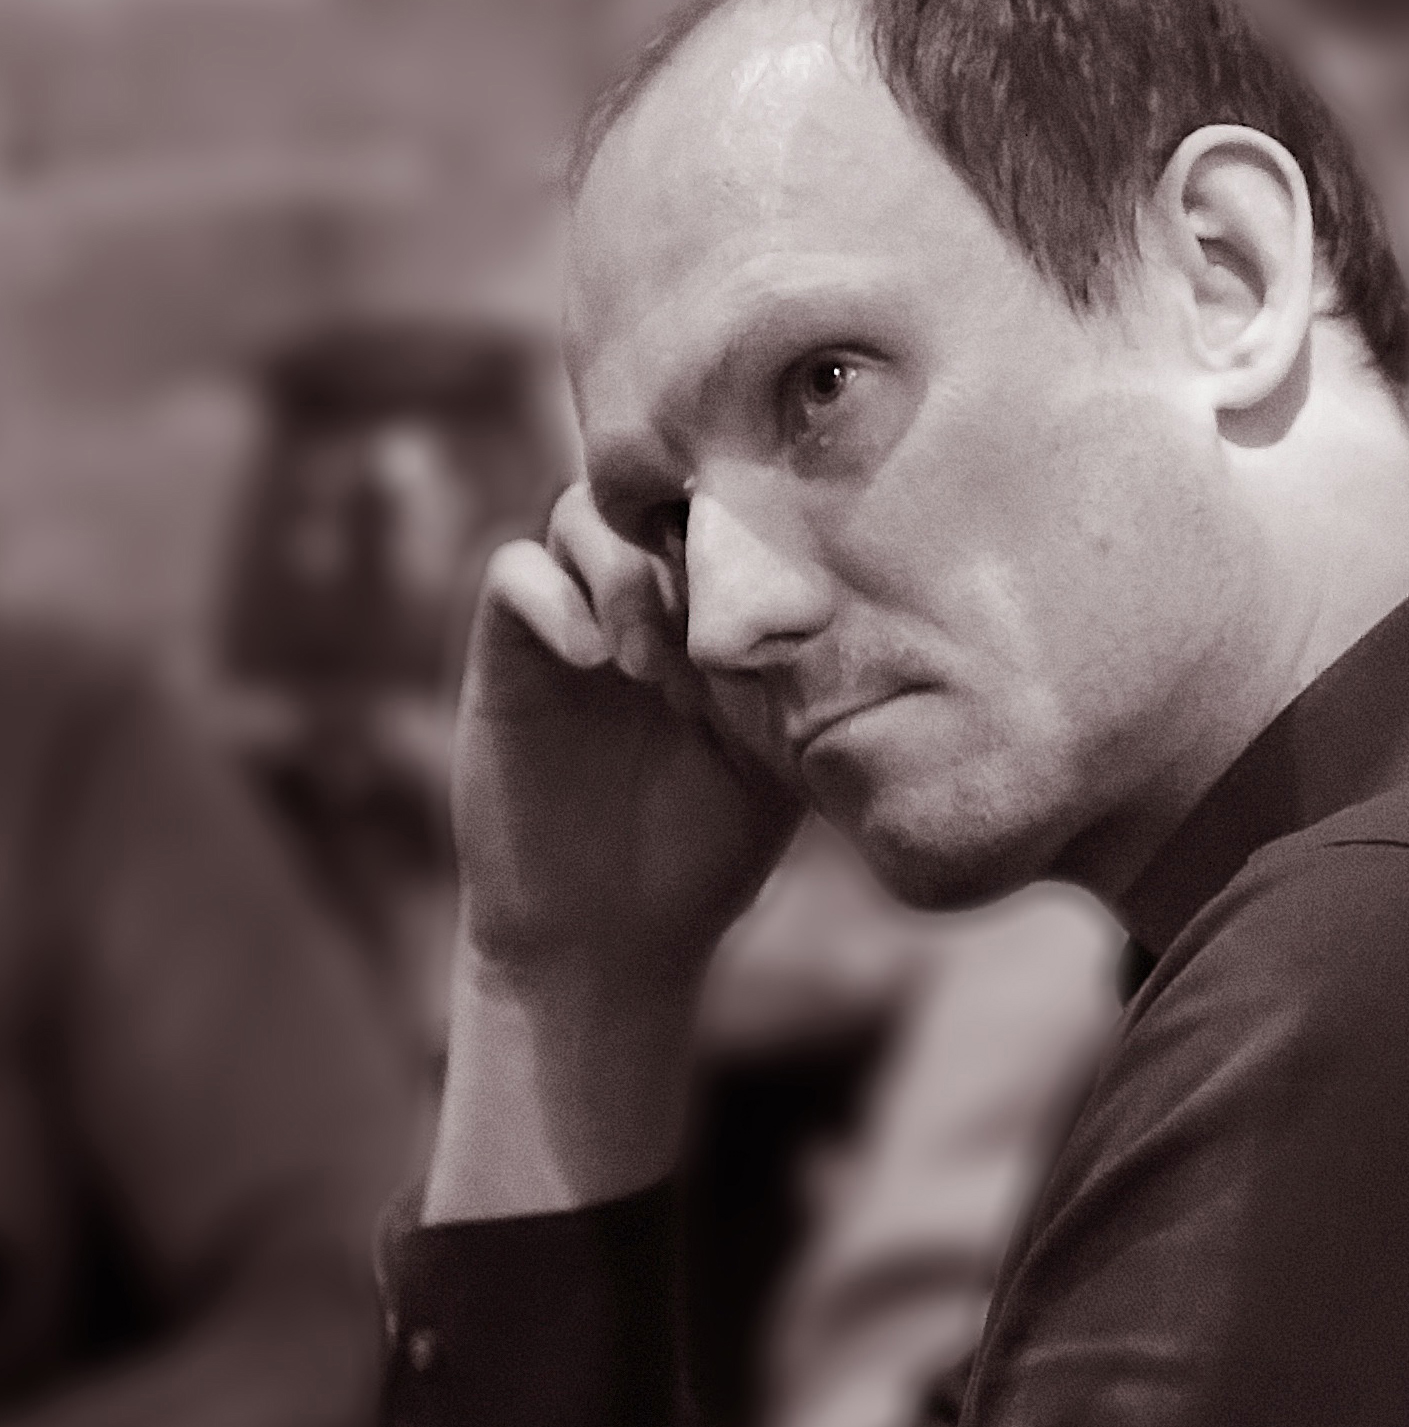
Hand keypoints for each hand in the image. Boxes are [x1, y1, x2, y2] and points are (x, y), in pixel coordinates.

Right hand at [425, 483, 802, 1220]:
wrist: (610, 934)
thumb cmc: (709, 851)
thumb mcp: (785, 761)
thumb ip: (808, 682)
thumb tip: (880, 611)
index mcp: (714, 613)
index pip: (729, 512)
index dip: (750, 522)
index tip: (777, 583)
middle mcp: (644, 599)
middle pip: (655, 491)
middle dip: (684, 534)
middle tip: (708, 615)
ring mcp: (575, 618)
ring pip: (581, 513)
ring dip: (623, 568)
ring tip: (650, 661)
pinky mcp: (511, 651)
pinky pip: (513, 571)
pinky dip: (553, 597)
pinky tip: (595, 660)